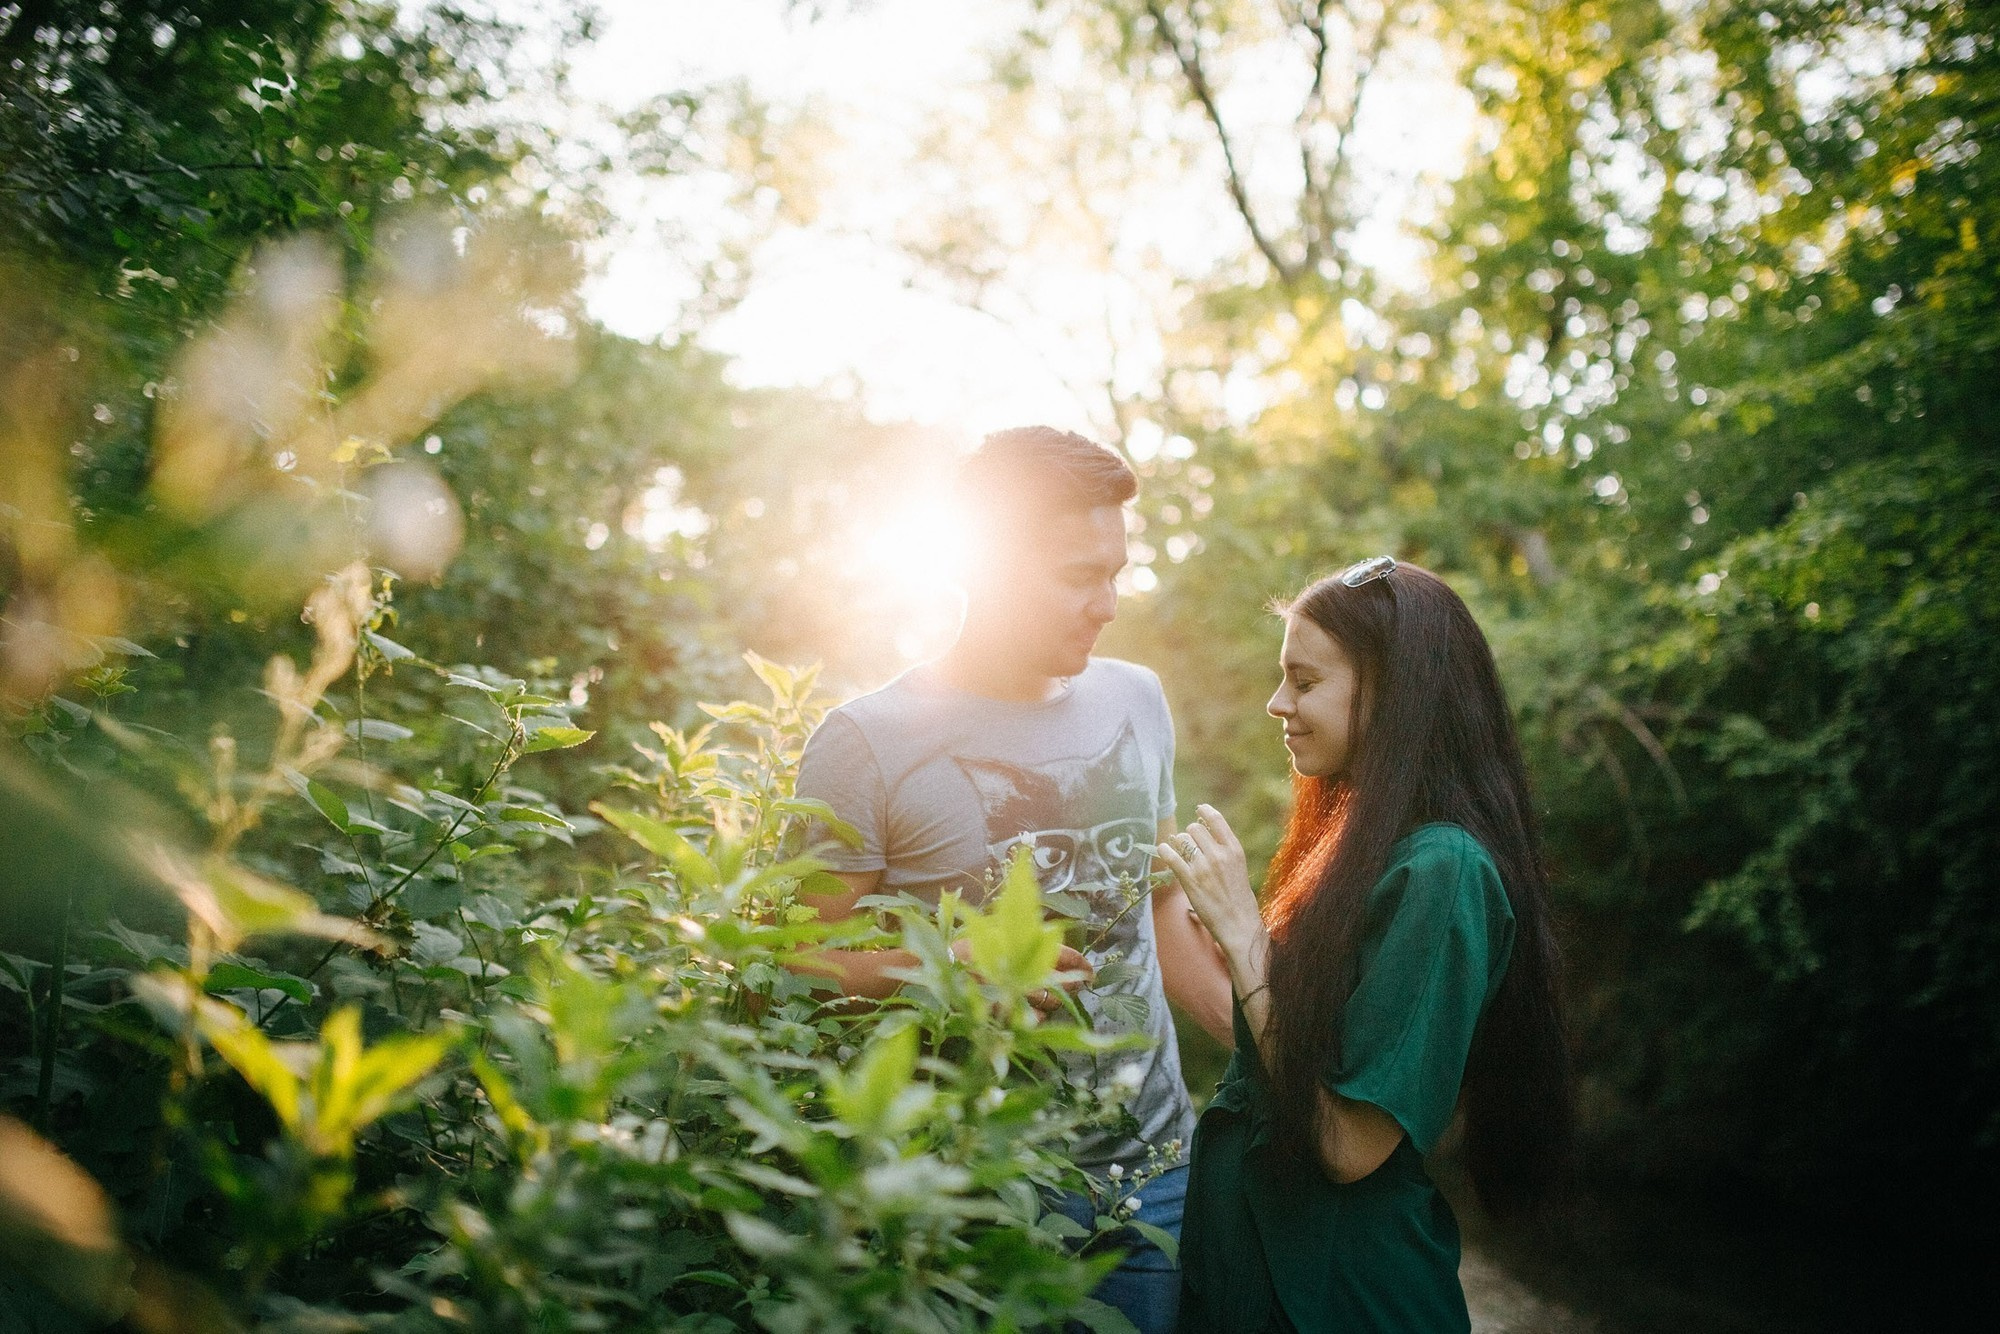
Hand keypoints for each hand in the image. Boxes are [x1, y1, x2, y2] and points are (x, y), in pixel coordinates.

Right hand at [950, 937, 1093, 1013]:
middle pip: (1060, 980)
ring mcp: (1009, 992)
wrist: (935, 969)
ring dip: (1056, 1000)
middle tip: (1081, 984)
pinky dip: (1037, 1017)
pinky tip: (1035, 1013)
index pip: (1060, 952)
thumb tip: (1053, 934)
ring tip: (1057, 997)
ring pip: (1048, 1001)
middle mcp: (1017, 968)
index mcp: (1018, 944)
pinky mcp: (1000, 1011)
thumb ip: (1023, 933)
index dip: (1079, 961)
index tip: (1090, 968)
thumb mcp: (995, 930)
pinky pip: (1030, 1020)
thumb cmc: (968, 947)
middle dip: (1074, 983)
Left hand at [1157, 805, 1264, 974]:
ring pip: (1182, 840)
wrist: (1239, 924)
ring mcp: (1203, 867)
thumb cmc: (1239, 898)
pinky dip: (1165, 851)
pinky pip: (1172, 857)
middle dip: (1191, 834)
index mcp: (1234, 850)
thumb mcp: (1239, 867)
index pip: (1216, 820)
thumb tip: (1206, 831)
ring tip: (1180, 850)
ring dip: (1179, 844)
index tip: (1199, 808)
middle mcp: (1218, 855)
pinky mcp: (1190, 881)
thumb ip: (1225, 850)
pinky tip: (1163, 849)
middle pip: (1194, 829)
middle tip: (1191, 844)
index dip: (1205, 811)